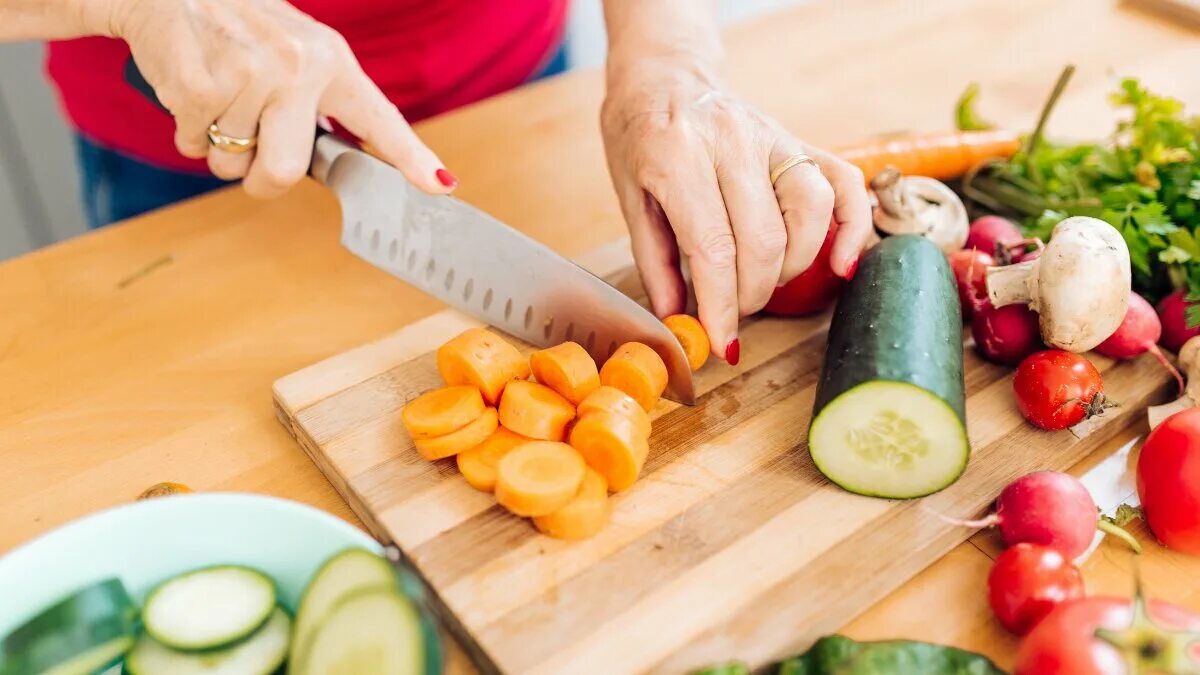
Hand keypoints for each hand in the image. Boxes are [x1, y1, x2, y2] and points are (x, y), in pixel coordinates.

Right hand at [106, 0, 453, 196]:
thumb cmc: (235, 22)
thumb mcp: (295, 48)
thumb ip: (317, 100)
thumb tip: (331, 162)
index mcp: (330, 60)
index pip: (378, 118)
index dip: (412, 158)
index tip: (440, 187)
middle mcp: (297, 66)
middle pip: (284, 172)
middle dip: (260, 180)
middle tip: (249, 154)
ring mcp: (249, 75)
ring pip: (232, 164)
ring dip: (217, 148)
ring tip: (215, 97)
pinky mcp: (200, 86)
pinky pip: (193, 146)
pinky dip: (186, 133)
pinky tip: (188, 90)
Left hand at [601, 59, 871, 359]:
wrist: (663, 76)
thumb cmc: (639, 138)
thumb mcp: (630, 199)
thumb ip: (655, 262)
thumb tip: (679, 321)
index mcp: (678, 154)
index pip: (714, 247)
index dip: (722, 305)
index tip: (722, 343)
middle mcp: (733, 139)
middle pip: (764, 239)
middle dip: (752, 295)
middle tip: (734, 312)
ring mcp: (774, 136)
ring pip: (811, 213)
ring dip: (793, 267)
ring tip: (765, 281)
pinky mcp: (801, 140)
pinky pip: (846, 184)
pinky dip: (853, 228)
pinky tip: (840, 264)